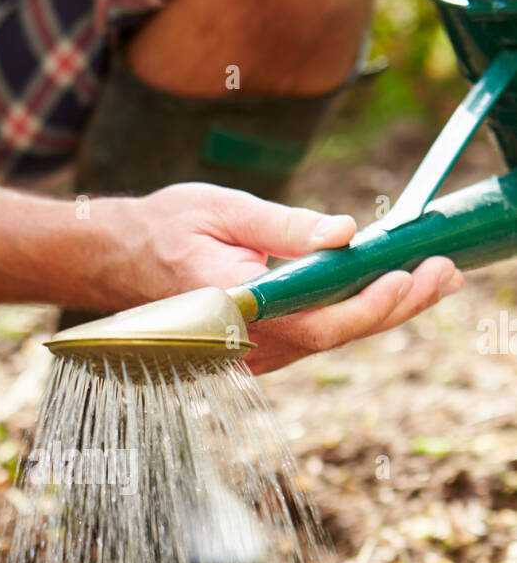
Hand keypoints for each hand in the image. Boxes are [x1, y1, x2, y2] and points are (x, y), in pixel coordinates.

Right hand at [115, 183, 463, 375]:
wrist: (115, 261)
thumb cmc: (164, 228)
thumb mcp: (224, 209)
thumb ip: (285, 227)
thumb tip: (344, 233)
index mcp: (231, 305)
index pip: (313, 320)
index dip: (367, 306)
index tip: (406, 274)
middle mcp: (242, 341)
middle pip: (333, 336)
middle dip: (396, 306)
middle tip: (445, 273)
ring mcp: (248, 353)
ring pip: (328, 339)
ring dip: (382, 311)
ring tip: (432, 278)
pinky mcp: (255, 350)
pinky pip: (313, 337)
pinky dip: (353, 314)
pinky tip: (386, 290)